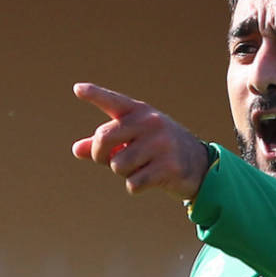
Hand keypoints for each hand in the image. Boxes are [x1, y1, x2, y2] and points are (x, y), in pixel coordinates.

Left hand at [72, 82, 209, 199]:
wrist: (198, 164)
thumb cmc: (157, 149)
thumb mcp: (133, 140)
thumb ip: (104, 144)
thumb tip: (77, 149)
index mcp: (140, 112)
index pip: (113, 101)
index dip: (95, 95)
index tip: (77, 89)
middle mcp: (150, 123)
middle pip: (104, 138)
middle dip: (100, 155)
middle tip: (108, 160)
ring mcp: (161, 144)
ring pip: (117, 165)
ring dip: (124, 173)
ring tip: (140, 168)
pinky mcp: (168, 166)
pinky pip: (133, 183)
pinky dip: (136, 186)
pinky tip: (150, 180)